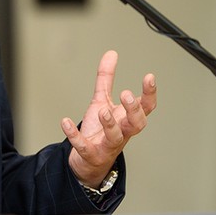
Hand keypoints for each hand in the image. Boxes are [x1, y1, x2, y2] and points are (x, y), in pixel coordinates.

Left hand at [62, 50, 156, 187]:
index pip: (146, 108)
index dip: (149, 94)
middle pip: (136, 124)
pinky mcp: (90, 154)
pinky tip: (65, 122)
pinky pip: (84, 147)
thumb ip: (106, 78)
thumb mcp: (102, 100)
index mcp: (126, 119)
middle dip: (133, 110)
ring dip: (110, 124)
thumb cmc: (100, 130)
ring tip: (103, 111)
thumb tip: (111, 54)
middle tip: (126, 95)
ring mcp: (107, 145)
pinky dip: (75, 136)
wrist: (88, 160)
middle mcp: (121, 133)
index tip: (149, 77)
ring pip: (115, 137)